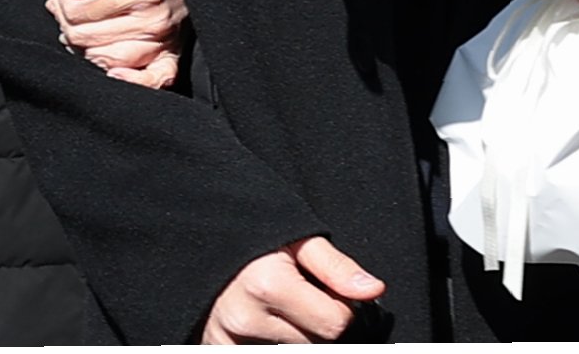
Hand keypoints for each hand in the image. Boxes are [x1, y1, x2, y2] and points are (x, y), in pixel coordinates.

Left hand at [46, 0, 187, 88]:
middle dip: (67, 25)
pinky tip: (113, 74)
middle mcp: (155, 19)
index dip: (64, 3)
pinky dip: (130, 81)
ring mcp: (163, 44)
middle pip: (89, 36)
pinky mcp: (169, 63)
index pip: (83, 9)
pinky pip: (150, 81)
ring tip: (78, 33)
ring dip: (83, 50)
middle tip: (64, 13)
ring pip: (106, 59)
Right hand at [201, 237, 383, 343]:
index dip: (342, 306)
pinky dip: (273, 341)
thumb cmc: (255, 235)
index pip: (336, 323)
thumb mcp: (299, 239)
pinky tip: (266, 322)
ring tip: (280, 305)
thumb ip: (337, 267)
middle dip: (317, 321)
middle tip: (300, 294)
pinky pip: (264, 353)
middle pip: (315, 343)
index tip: (327, 290)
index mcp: (268, 286)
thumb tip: (373, 290)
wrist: (205, 238)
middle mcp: (246, 319)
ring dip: (296, 334)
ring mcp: (228, 339)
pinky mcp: (216, 347)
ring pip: (293, 351)